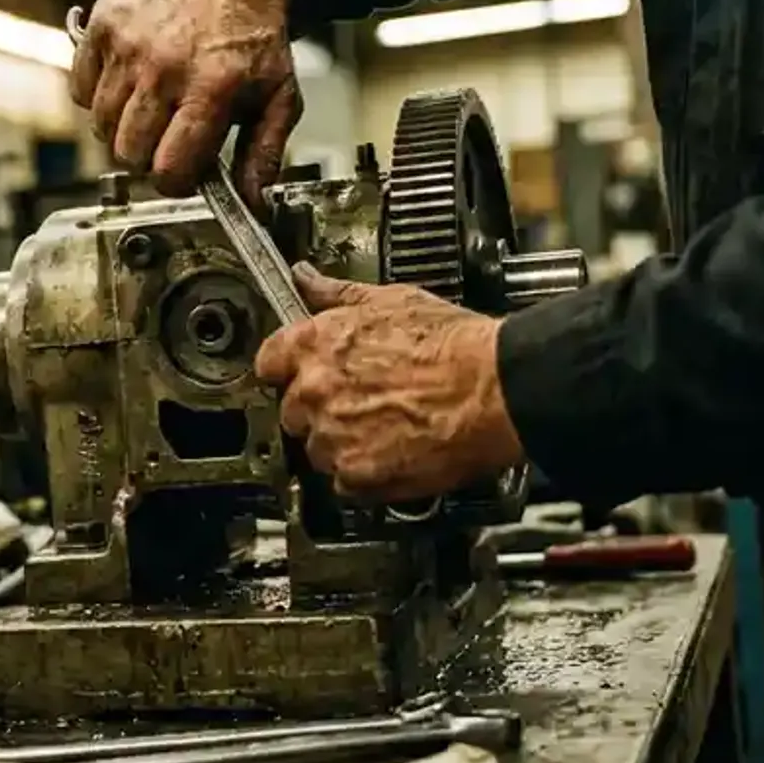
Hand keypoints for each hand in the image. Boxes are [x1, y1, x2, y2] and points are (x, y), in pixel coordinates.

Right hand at [68, 0, 301, 204]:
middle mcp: (164, 65)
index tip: (182, 174)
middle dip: (147, 158)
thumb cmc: (252, 36)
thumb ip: (264, 155)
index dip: (175, 183)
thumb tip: (252, 205)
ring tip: (151, 107)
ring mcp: (128, 44)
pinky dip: (98, 96)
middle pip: (128, 153)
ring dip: (122, 129)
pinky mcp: (103, 26)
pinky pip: (80, 90)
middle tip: (167, 139)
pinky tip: (128, 83)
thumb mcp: (278, 97)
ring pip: (100, 126)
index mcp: (212, 86)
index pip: (168, 168)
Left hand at [254, 265, 526, 500]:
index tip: (304, 373)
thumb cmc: (453, 345)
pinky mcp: (357, 475)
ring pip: (317, 450)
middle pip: (291, 410)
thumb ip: (337, 293)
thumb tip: (307, 279)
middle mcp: (313, 392)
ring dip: (341, 444)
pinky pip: (344, 483)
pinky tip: (393, 454)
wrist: (495, 389)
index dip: (289, 369)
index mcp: (313, 345)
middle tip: (359, 402)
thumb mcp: (390, 300)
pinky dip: (364, 476)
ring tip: (383, 428)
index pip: (268, 362)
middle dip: (319, 409)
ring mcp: (332, 437)